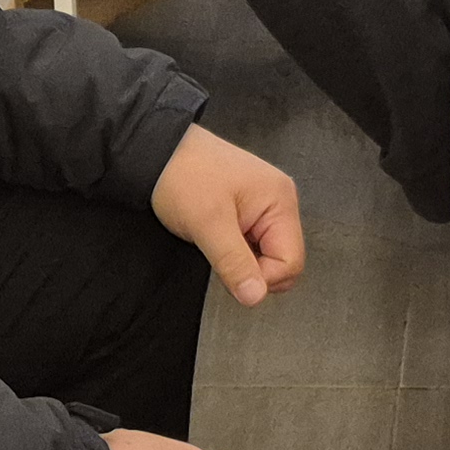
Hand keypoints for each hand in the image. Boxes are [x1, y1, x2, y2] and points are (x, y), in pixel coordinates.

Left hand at [150, 121, 305, 307]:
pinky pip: (253, 245)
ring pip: (266, 256)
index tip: (230, 270)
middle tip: (221, 254)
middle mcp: (279, 203)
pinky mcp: (249, 211)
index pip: (291, 262)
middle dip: (253, 270)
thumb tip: (255, 297)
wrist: (158, 152)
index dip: (262, 278)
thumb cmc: (183, 175)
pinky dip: (236, 251)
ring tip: (216, 241)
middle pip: (283, 260)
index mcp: (280, 201)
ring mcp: (264, 206)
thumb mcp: (207, 223)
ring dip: (242, 260)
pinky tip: (217, 238)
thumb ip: (234, 262)